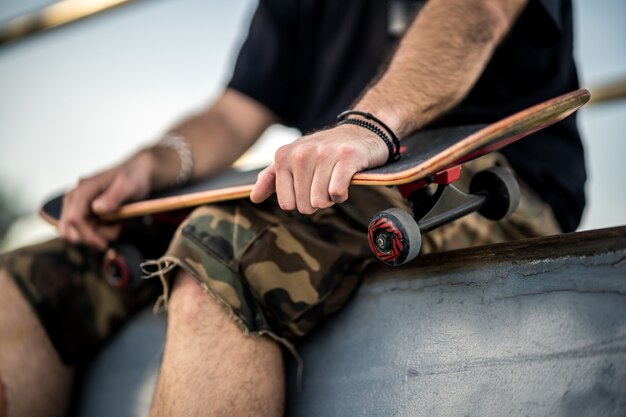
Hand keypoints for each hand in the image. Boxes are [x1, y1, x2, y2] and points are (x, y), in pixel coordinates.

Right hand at [58, 152, 155, 249]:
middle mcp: (75, 196)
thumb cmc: (135, 177)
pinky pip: (80, 229)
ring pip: (73, 232)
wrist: (139, 172)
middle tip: (115, 233)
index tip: (105, 244)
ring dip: (93, 237)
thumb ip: (113, 197)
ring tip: (116, 227)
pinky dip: (94, 234)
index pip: (75, 218)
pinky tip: (112, 226)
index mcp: (84, 189)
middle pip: (69, 228)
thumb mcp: (128, 186)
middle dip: (90, 238)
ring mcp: (78, 204)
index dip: (88, 235)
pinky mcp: (83, 210)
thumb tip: (97, 209)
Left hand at [250, 123, 388, 213]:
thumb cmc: (324, 151)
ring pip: (321, 201)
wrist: (360, 132)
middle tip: (324, 184)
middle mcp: (301, 153)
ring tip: (334, 182)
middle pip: (304, 205)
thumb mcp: (293, 159)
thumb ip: (271, 178)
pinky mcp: (346, 157)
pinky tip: (344, 185)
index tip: (309, 188)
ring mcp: (324, 154)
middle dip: (316, 202)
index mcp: (283, 156)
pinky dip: (341, 195)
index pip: (286, 203)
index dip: (301, 202)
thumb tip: (254, 198)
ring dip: (331, 199)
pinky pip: (336, 192)